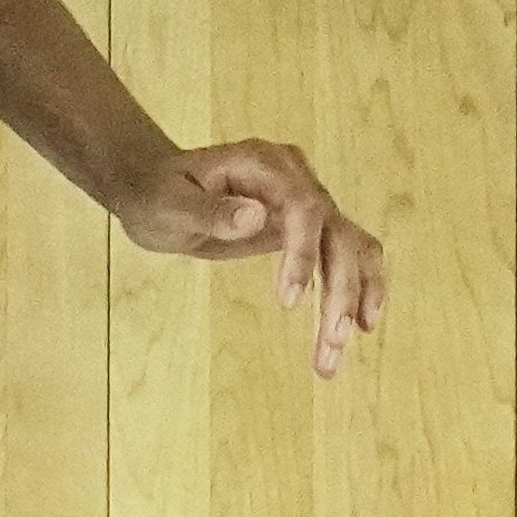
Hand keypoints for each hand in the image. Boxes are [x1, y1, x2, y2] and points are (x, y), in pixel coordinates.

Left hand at [115, 137, 387, 379]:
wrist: (158, 188)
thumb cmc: (157, 195)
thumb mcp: (169, 205)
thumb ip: (209, 211)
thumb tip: (256, 217)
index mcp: (265, 165)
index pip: (303, 206)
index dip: (303, 252)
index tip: (289, 301)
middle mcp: (296, 178)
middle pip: (336, 232)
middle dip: (339, 288)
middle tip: (332, 341)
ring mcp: (306, 202)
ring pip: (349, 247)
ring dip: (352, 298)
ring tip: (335, 352)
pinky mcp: (308, 228)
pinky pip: (344, 254)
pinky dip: (357, 287)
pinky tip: (359, 325)